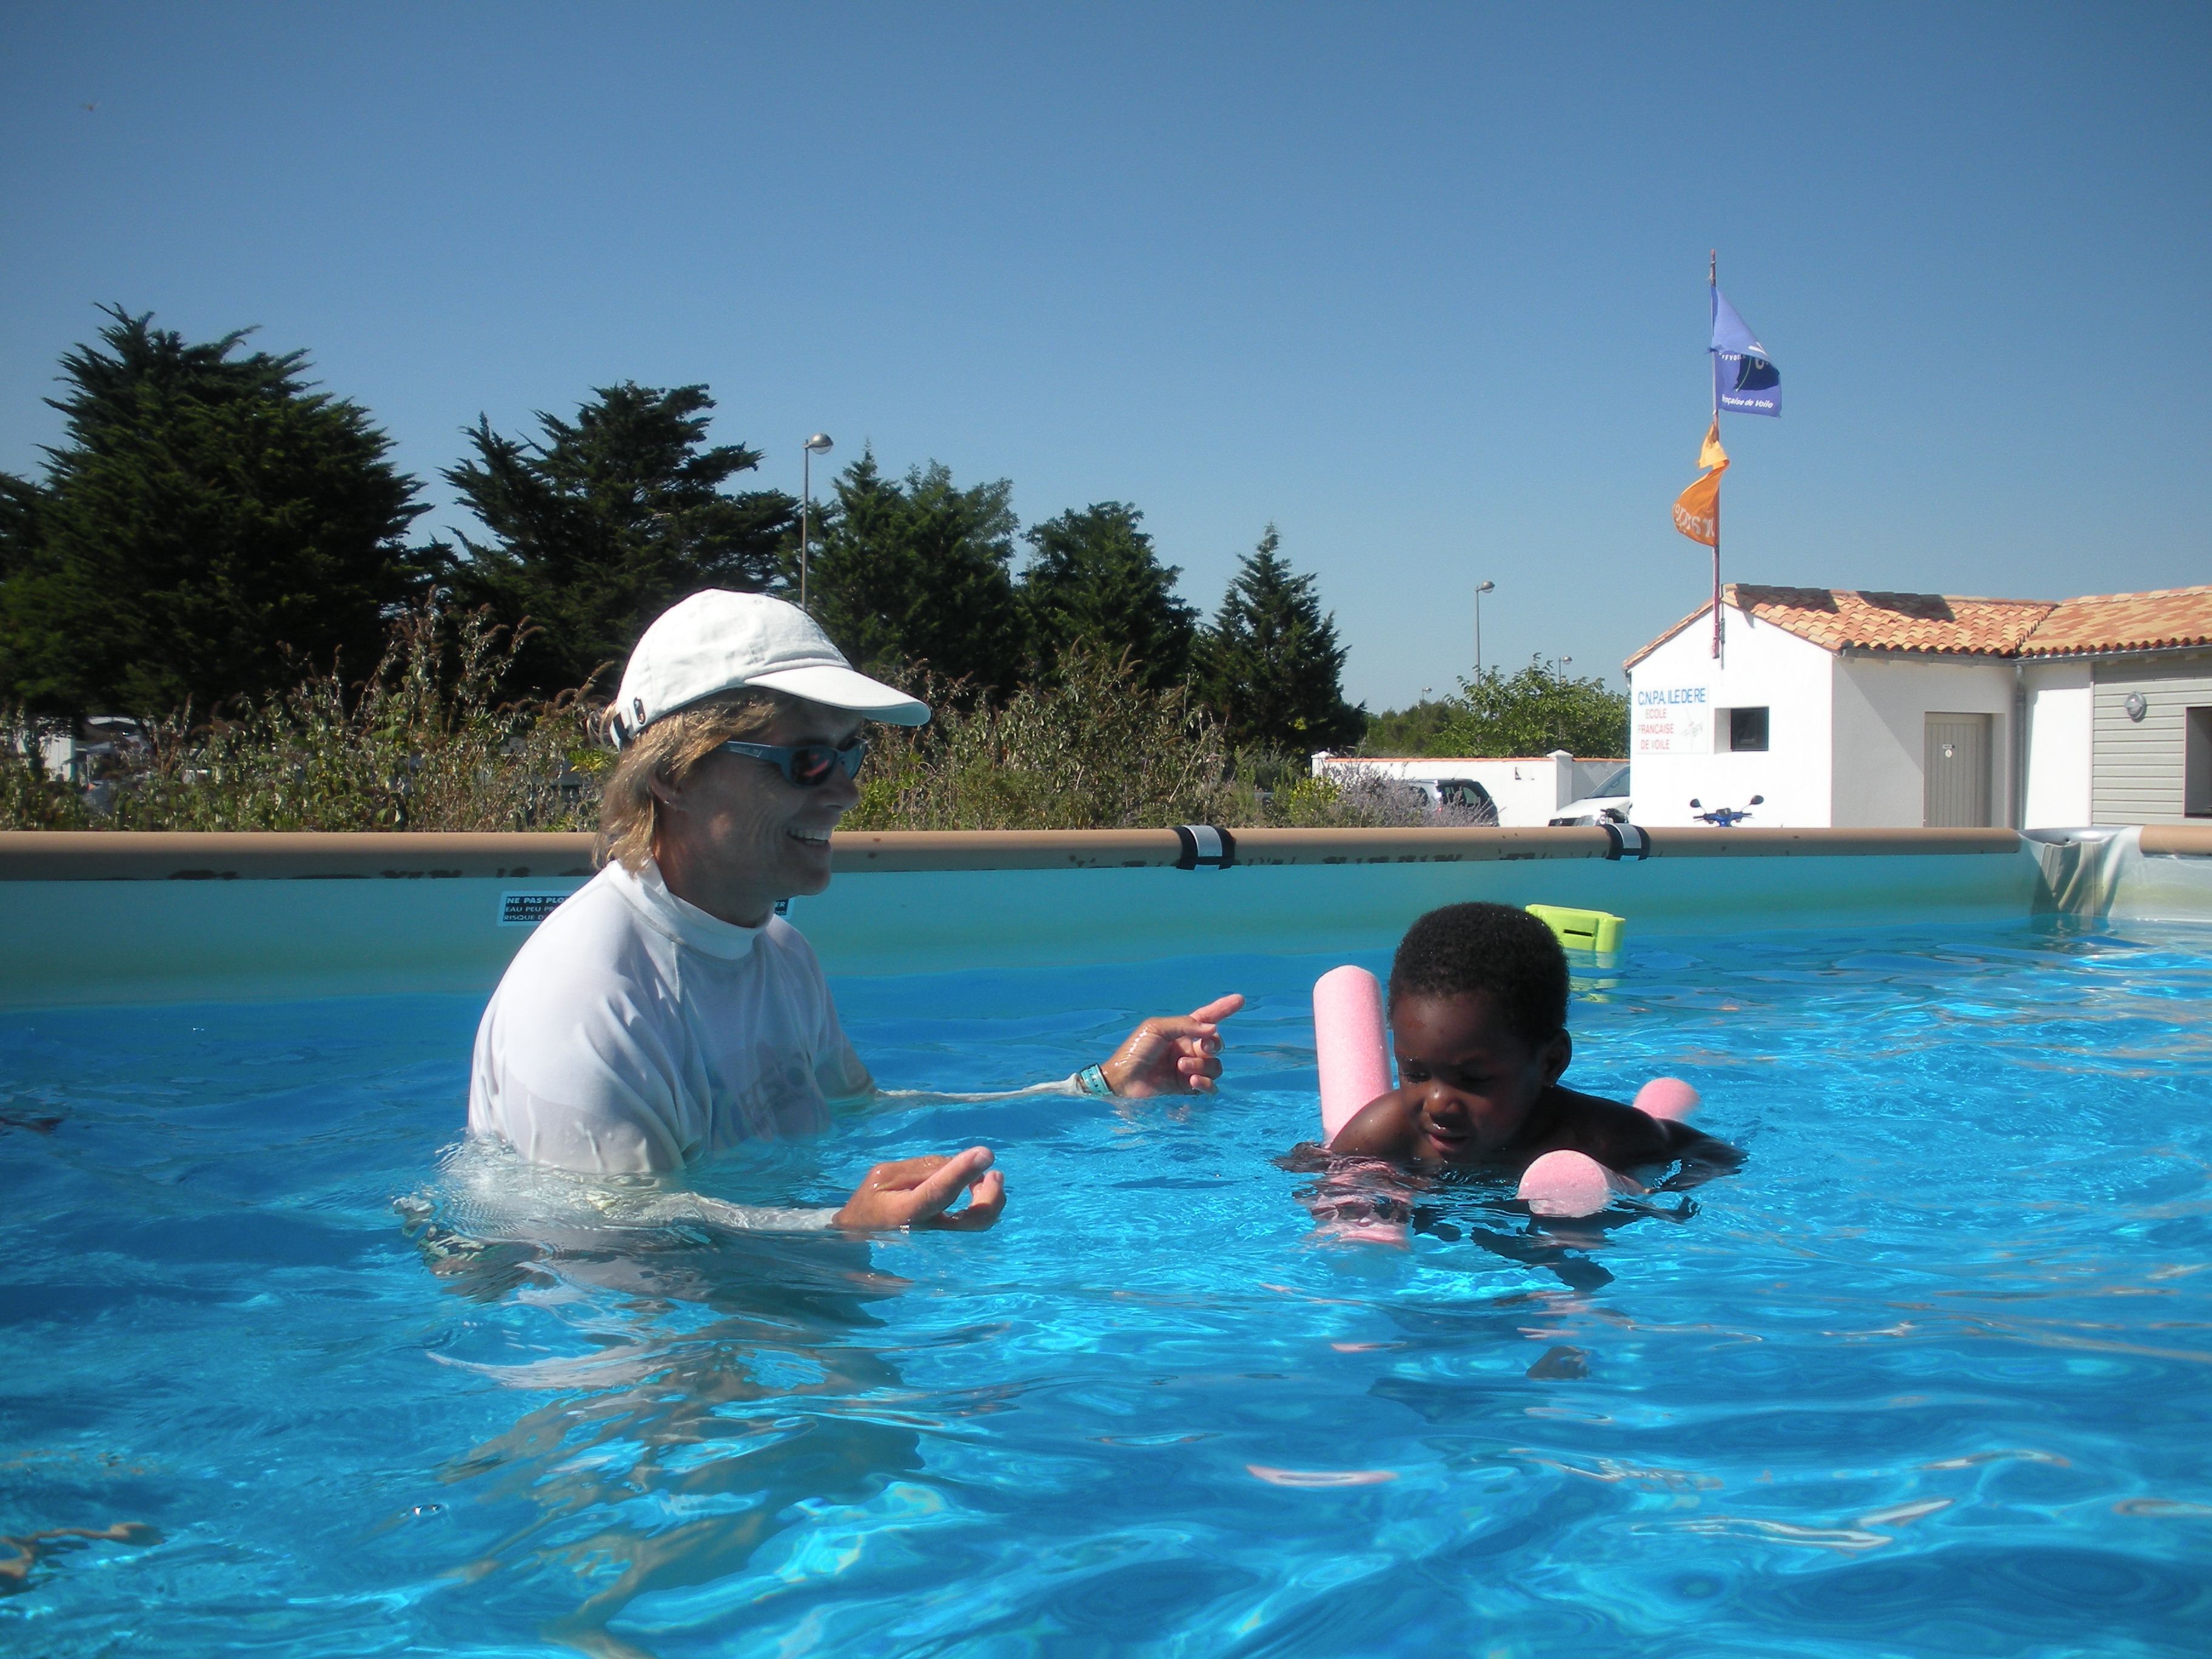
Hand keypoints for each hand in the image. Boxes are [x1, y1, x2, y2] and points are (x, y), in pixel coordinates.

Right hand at [831, 1145, 1004, 1231]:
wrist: (859, 1237)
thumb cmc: (871, 1201)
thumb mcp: (885, 1177)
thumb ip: (921, 1170)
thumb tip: (958, 1165)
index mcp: (903, 1214)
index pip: (938, 1193)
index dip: (962, 1172)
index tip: (984, 1153)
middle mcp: (927, 1232)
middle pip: (973, 1220)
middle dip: (991, 1194)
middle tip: (994, 1172)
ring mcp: (940, 1242)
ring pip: (978, 1224)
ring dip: (990, 1198)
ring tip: (987, 1177)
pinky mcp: (948, 1241)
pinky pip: (973, 1223)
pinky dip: (982, 1204)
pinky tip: (977, 1190)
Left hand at [1102, 993, 1244, 1097]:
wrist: (1123, 1079)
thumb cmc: (1136, 1049)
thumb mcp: (1158, 1029)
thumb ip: (1185, 1025)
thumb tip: (1212, 1029)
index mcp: (1181, 1031)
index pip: (1207, 1017)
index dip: (1223, 1008)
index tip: (1240, 1000)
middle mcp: (1188, 1049)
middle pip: (1216, 1044)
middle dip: (1213, 1045)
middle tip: (1201, 1047)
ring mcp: (1189, 1069)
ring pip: (1215, 1066)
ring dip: (1202, 1065)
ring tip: (1182, 1067)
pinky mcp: (1187, 1088)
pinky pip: (1210, 1087)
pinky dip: (1207, 1084)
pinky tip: (1193, 1081)